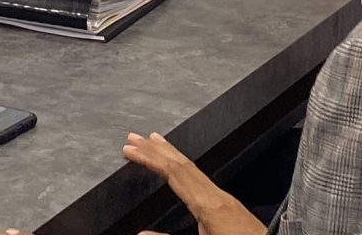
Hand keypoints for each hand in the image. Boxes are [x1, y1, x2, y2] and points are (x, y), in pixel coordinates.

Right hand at [122, 133, 264, 234]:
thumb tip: (141, 233)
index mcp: (209, 206)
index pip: (174, 173)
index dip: (150, 159)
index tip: (130, 149)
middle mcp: (219, 197)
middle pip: (183, 164)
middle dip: (157, 149)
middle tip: (135, 137)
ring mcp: (227, 200)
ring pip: (194, 169)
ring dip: (171, 154)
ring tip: (155, 142)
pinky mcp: (232, 207)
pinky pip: (202, 178)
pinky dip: (186, 167)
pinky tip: (183, 170)